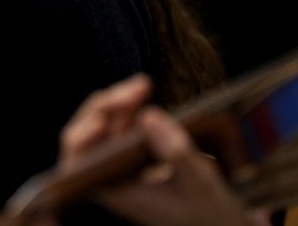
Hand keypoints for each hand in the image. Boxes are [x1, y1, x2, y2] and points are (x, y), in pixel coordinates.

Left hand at [59, 74, 265, 225]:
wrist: (218, 223)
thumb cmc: (208, 211)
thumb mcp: (199, 182)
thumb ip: (175, 151)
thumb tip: (147, 116)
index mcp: (115, 190)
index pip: (78, 161)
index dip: (84, 135)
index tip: (105, 118)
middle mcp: (109, 176)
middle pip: (86, 133)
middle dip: (107, 105)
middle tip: (140, 87)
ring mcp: (117, 163)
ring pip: (101, 123)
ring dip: (118, 101)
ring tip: (143, 85)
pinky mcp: (129, 152)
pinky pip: (116, 123)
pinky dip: (127, 107)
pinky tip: (142, 93)